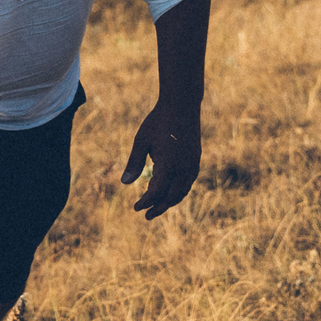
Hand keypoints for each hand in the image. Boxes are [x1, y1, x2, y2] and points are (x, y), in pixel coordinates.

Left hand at [119, 99, 201, 219]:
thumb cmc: (158, 121)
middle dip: (158, 208)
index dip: (146, 202)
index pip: (156, 192)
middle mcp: (183, 168)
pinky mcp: (196, 160)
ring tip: (157, 207)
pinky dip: (179, 191)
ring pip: (182, 191)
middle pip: (170, 197)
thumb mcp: (141, 141)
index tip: (136, 207)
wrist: (182, 105)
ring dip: (169, 202)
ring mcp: (192, 165)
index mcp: (168, 165)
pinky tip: (170, 192)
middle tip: (146, 215)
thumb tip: (125, 183)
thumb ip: (134, 163)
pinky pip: (188, 183)